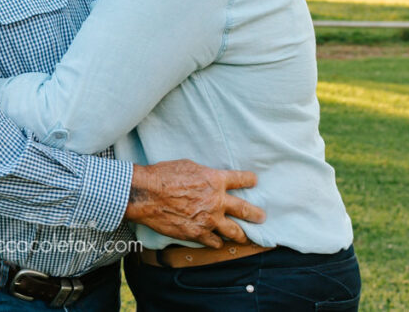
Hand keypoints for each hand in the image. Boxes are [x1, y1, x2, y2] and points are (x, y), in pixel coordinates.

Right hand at [123, 159, 265, 247]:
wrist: (147, 194)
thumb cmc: (163, 175)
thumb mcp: (188, 166)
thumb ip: (204, 175)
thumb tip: (208, 178)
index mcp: (215, 180)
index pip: (241, 179)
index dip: (249, 180)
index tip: (253, 181)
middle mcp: (217, 201)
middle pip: (245, 210)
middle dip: (256, 214)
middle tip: (261, 217)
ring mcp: (209, 220)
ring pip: (234, 232)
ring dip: (241, 235)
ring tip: (244, 237)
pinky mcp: (197, 234)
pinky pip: (214, 242)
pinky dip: (215, 241)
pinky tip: (216, 242)